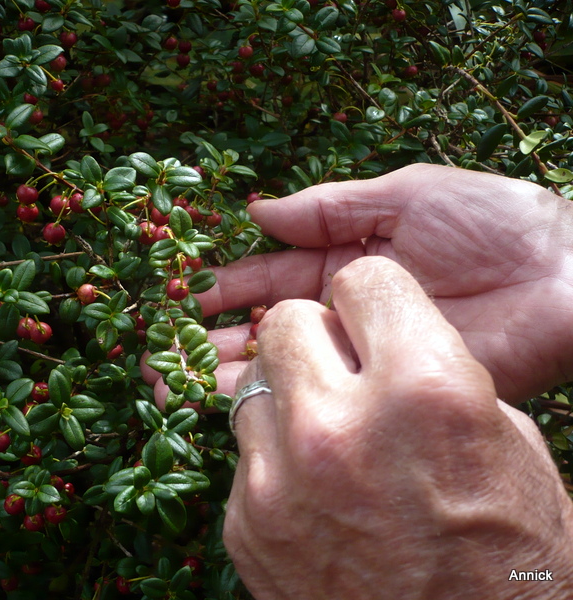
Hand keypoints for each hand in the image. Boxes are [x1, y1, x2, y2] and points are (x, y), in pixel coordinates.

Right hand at [193, 164, 572, 402]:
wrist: (565, 274)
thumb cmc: (491, 221)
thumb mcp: (403, 195)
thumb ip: (329, 208)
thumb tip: (256, 209)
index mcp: (341, 263)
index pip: (265, 279)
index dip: (219, 287)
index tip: (176, 299)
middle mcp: (341, 313)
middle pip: (260, 329)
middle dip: (206, 340)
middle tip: (156, 357)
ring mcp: (360, 354)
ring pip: (282, 367)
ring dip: (224, 374)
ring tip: (170, 386)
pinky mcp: (387, 389)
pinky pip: (324, 397)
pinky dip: (276, 400)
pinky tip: (229, 406)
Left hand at [225, 256, 572, 599]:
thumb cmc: (511, 557)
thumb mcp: (508, 444)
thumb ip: (431, 371)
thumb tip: (377, 340)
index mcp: (424, 392)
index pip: (362, 280)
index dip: (374, 299)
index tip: (375, 320)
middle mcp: (337, 429)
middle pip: (288, 321)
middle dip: (319, 337)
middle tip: (344, 371)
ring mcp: (277, 482)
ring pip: (256, 385)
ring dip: (292, 398)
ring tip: (330, 439)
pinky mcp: (244, 525)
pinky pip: (246, 454)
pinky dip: (276, 460)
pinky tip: (316, 494)